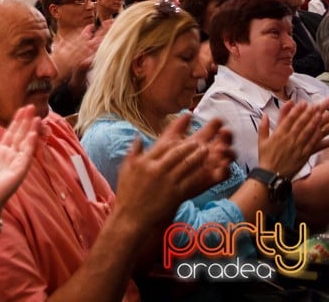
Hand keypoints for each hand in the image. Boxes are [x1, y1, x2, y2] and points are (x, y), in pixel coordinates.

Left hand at [0, 105, 39, 225]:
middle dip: (26, 121)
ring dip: (31, 130)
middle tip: (31, 107)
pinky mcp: (20, 170)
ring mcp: (16, 162)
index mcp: (0, 152)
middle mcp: (10, 156)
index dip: (16, 122)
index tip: (21, 110)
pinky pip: (27, 155)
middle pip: (20, 135)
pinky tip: (33, 133)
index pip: (11, 133)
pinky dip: (30, 144)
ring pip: (26, 143)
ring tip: (37, 117)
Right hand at [113, 114, 231, 228]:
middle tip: (203, 135)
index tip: (187, 117)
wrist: (131, 218)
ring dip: (199, 155)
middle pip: (178, 151)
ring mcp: (167, 182)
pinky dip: (201, 174)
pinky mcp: (176, 194)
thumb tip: (137, 137)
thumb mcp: (126, 170)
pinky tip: (209, 169)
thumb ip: (133, 152)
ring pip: (187, 164)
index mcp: (145, 161)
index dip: (176, 128)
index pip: (163, 140)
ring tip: (208, 148)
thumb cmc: (128, 193)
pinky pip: (192, 182)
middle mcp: (156, 169)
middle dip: (192, 141)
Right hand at [257, 99, 328, 177]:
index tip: (302, 103)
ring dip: (315, 122)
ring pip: (308, 132)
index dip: (296, 110)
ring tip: (321, 114)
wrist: (272, 174)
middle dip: (308, 113)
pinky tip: (322, 130)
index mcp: (278, 135)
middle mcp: (289, 139)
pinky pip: (312, 144)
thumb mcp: (261, 141)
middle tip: (315, 105)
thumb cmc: (265, 157)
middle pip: (300, 124)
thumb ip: (263, 127)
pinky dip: (318, 136)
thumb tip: (264, 115)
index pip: (289, 120)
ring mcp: (297, 147)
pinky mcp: (304, 154)